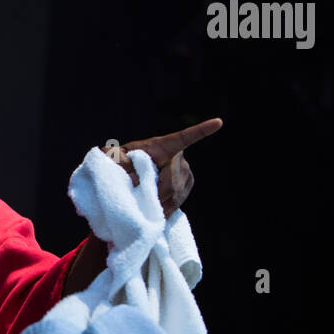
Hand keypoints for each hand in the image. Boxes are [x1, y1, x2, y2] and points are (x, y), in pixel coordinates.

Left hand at [105, 117, 221, 216]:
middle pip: (171, 184)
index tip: (218, 122)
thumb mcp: (115, 156)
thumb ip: (116, 158)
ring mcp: (186, 173)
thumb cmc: (123, 161)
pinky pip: (177, 202)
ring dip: (157, 204)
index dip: (201, 130)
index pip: (183, 137)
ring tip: (142, 205)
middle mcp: (180, 158)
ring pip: (175, 196)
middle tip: (138, 200)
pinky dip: (164, 209)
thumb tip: (127, 170)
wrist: (130, 174)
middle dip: (154, 195)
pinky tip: (153, 211)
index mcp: (164, 145)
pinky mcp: (187, 186)